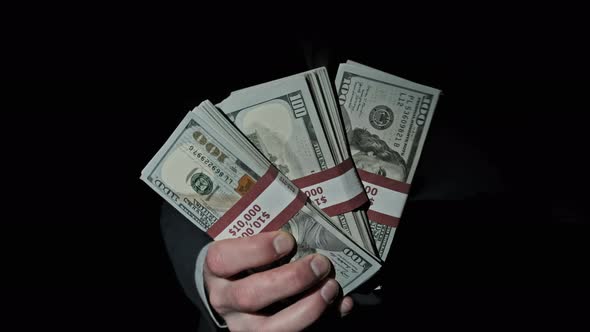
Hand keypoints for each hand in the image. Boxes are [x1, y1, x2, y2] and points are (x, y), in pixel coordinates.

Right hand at [204, 231, 353, 330]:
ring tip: (331, 288)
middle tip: (319, 263)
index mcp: (217, 268)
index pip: (224, 259)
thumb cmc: (246, 256)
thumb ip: (266, 230)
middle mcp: (225, 299)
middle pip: (250, 296)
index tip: (288, 240)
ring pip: (270, 328)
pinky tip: (341, 303)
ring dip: (307, 308)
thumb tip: (307, 215)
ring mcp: (244, 324)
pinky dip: (324, 320)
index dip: (257, 250)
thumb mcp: (244, 240)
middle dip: (290, 280)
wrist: (232, 288)